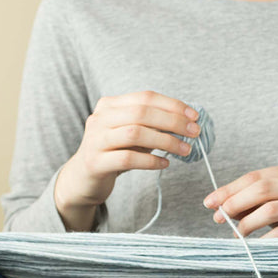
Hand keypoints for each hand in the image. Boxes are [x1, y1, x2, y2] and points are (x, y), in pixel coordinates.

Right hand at [55, 91, 200, 210]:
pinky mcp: (95, 162)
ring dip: (165, 141)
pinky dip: (150, 161)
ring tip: (184, 150)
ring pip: (135, 134)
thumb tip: (186, 122)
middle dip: (173, 121)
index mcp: (109, 105)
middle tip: (194, 133)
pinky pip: (127, 159)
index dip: (172, 105)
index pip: (145, 97)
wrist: (83, 179)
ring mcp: (95, 140)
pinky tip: (165, 164)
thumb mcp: (131, 135)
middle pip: (141, 113)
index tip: (194, 116)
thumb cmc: (113, 154)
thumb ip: (151, 126)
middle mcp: (100, 118)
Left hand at [202, 163, 277, 237]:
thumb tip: (219, 206)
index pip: (256, 176)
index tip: (210, 202)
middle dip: (235, 203)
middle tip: (219, 218)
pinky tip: (256, 245)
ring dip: (247, 223)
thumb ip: (252, 200)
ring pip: (272, 209)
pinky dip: (264, 240)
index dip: (230, 189)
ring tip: (238, 234)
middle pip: (263, 188)